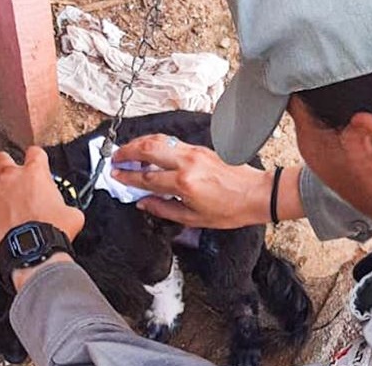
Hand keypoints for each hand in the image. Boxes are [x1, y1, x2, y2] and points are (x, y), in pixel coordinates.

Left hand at [0, 146, 84, 258]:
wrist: (33, 250)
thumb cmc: (51, 232)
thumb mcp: (72, 214)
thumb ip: (65, 204)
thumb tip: (67, 210)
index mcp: (35, 174)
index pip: (35, 153)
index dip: (35, 158)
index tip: (35, 165)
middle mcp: (11, 177)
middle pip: (2, 158)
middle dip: (5, 166)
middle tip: (10, 181)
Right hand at [111, 134, 273, 228]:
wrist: (255, 194)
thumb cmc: (229, 210)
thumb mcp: (193, 219)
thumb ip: (164, 209)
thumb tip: (142, 203)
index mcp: (183, 183)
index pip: (146, 177)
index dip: (127, 176)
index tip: (115, 175)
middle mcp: (187, 163)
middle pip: (148, 149)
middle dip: (127, 152)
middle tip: (115, 158)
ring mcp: (194, 152)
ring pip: (160, 140)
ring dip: (140, 143)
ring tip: (127, 150)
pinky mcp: (201, 148)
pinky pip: (172, 142)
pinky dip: (156, 143)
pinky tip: (150, 149)